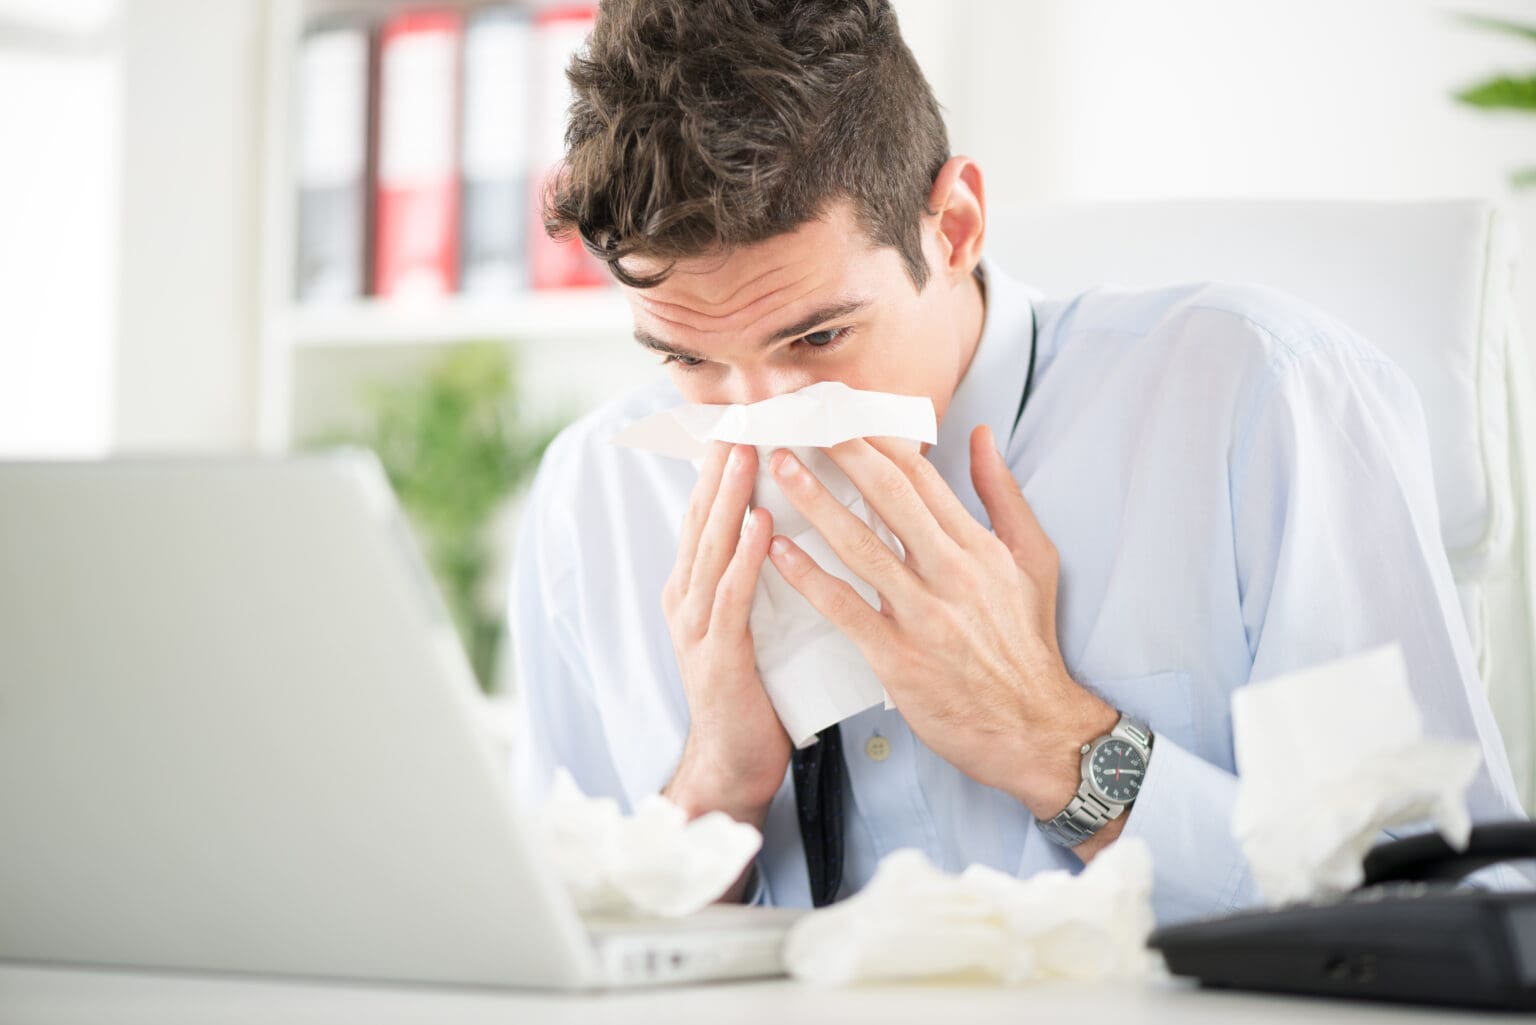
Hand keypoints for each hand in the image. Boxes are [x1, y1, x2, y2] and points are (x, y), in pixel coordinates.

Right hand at [660, 442, 791, 831]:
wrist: (734, 762)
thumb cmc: (756, 688)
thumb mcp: (754, 618)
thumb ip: (760, 571)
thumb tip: (791, 516)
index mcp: (697, 584)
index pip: (711, 509)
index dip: (725, 461)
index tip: (749, 414)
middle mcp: (687, 596)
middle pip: (703, 515)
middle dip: (722, 462)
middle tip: (744, 410)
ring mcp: (696, 625)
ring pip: (712, 547)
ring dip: (731, 497)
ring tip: (750, 450)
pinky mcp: (717, 655)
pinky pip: (732, 597)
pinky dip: (746, 557)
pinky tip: (764, 526)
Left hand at [764, 425, 1116, 822]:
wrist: (1034, 728)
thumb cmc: (1027, 643)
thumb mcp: (1034, 559)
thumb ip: (1004, 495)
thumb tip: (980, 435)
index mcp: (979, 548)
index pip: (923, 478)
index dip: (879, 439)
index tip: (844, 411)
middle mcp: (952, 575)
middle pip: (889, 499)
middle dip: (843, 454)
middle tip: (803, 421)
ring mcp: (924, 617)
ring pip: (861, 546)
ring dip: (815, 503)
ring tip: (780, 469)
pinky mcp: (898, 658)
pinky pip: (845, 608)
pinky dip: (809, 577)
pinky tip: (777, 550)